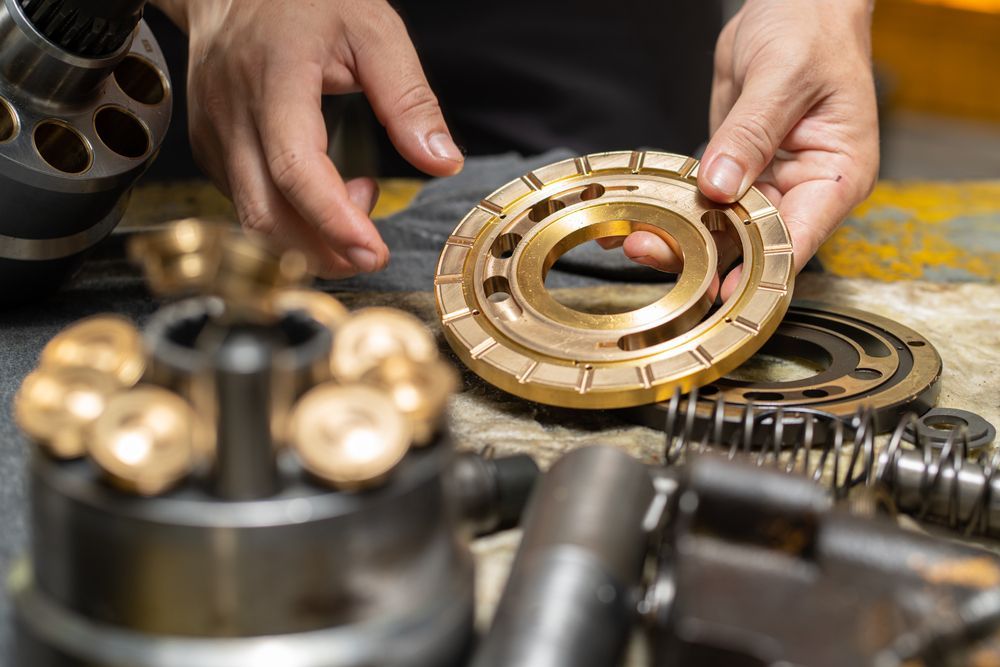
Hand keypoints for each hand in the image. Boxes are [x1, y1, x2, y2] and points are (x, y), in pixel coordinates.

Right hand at [152, 0, 463, 276]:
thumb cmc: (303, 2)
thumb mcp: (373, 30)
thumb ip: (409, 98)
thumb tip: (443, 160)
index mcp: (273, 79)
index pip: (294, 168)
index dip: (333, 220)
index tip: (373, 252)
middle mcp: (232, 115)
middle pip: (265, 213)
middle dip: (323, 252)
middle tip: (374, 253)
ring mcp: (213, 137)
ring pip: (253, 218)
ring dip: (311, 235)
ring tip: (358, 195)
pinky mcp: (210, 151)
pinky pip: (248, 202)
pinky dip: (293, 216)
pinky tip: (327, 186)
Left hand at [618, 0, 878, 297]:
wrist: (795, 3)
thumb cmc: (812, 29)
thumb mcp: (783, 76)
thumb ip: (751, 133)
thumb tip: (722, 184)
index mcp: (837, 175)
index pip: (799, 237)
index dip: (760, 269)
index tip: (722, 289)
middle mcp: (804, 188)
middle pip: (754, 241)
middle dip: (705, 254)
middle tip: (655, 252)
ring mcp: (769, 182)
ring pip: (724, 228)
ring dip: (683, 237)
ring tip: (638, 241)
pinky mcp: (737, 171)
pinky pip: (706, 201)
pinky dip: (676, 210)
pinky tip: (642, 219)